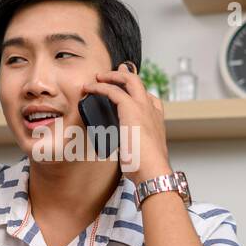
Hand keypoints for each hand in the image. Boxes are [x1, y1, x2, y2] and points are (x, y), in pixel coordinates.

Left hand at [79, 62, 171, 182]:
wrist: (153, 170)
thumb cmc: (146, 168)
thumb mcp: (138, 153)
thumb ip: (130, 145)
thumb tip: (121, 149)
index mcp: (156, 120)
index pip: (149, 99)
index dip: (136, 93)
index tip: (124, 92)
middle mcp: (152, 110)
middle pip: (139, 83)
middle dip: (124, 75)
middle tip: (109, 74)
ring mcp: (143, 107)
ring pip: (129, 79)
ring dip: (111, 76)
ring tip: (97, 78)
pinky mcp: (131, 108)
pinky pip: (113, 90)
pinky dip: (100, 87)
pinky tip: (90, 88)